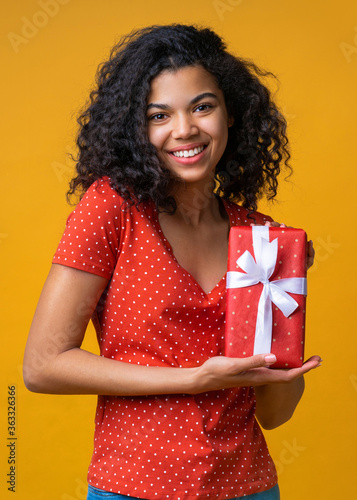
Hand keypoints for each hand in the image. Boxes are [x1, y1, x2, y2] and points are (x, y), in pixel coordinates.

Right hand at [192, 354, 320, 392]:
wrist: (203, 378)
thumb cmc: (217, 371)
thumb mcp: (234, 365)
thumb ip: (253, 361)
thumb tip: (274, 358)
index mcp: (260, 377)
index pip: (287, 376)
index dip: (303, 370)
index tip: (315, 363)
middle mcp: (260, 377)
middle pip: (287, 375)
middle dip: (303, 368)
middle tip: (316, 359)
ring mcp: (255, 374)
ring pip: (279, 372)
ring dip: (293, 366)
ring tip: (302, 356)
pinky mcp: (249, 370)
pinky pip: (269, 367)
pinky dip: (279, 362)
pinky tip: (277, 355)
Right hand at [251, 220, 314, 270]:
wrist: (280, 281)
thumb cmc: (294, 272)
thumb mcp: (305, 264)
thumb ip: (309, 254)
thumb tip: (309, 241)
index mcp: (289, 242)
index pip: (287, 231)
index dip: (284, 227)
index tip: (281, 226)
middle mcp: (280, 241)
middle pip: (276, 229)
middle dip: (273, 225)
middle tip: (269, 225)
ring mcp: (271, 245)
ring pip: (267, 232)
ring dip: (264, 226)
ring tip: (260, 225)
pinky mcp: (262, 248)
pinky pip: (259, 237)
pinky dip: (255, 230)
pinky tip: (252, 226)